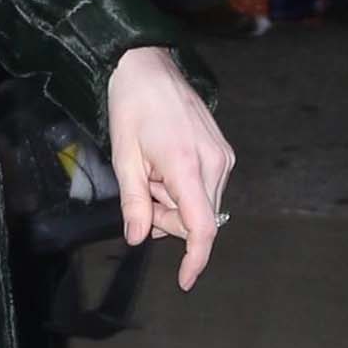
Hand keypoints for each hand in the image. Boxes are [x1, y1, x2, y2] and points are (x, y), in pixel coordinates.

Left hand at [107, 46, 233, 289]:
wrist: (149, 66)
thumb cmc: (132, 107)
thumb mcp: (123, 158)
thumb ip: (134, 202)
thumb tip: (139, 238)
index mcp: (187, 165)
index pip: (202, 227)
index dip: (195, 259)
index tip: (184, 280)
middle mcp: (214, 162)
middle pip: (198, 220)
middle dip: (168, 220)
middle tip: (143, 192)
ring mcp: (222, 156)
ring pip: (202, 205)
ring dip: (174, 202)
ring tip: (152, 171)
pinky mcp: (223, 151)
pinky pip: (206, 188)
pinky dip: (183, 189)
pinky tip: (164, 166)